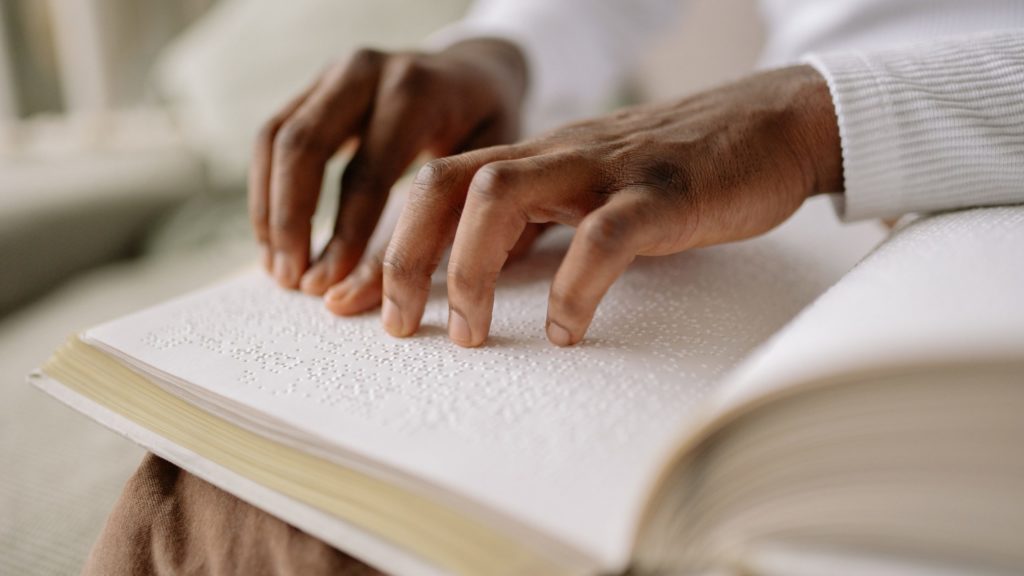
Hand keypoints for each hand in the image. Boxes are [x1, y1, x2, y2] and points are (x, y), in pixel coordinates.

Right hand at [248, 39, 526, 302]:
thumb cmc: (488, 127)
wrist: (475, 71)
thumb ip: (450, 221)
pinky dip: (265, 191)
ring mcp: (333, 74)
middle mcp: (367, 71)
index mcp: (417, 91)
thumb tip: (397, 295)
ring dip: (269, 210)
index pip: (368, 172)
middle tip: (295, 282)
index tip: (330, 286)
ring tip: (278, 270)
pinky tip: (274, 239)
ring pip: (276, 140)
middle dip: (292, 221)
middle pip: (304, 146)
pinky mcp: (312, 86)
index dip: (344, 235)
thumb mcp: (489, 167)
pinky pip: (271, 137)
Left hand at [381, 65, 842, 346]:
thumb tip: (479, 277)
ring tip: (468, 334)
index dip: (385, 247)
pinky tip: (566, 331)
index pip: (433, 187)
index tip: (353, 304)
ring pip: (501, 195)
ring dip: (468, 269)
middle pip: (443, 183)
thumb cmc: (678, 171)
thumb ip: (538, 225)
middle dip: (404, 256)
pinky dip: (573, 287)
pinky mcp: (661, 193)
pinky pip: (602, 236)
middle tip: (395, 325)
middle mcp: (555, 156)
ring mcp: (604, 169)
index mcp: (534, 159)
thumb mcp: (591, 195)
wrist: (770, 124)